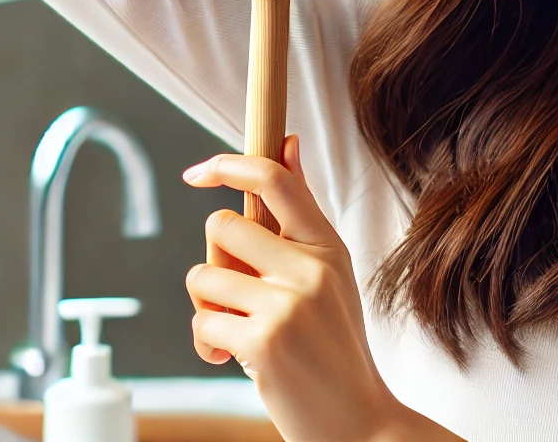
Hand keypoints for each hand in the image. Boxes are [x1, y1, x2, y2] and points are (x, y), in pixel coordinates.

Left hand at [184, 137, 418, 440]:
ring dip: (206, 307)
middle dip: (214, 259)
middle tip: (235, 294)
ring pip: (203, 275)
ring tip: (237, 330)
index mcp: (327, 246)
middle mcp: (310, 268)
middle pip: (221, 226)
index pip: (275, 179)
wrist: (358, 421)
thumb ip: (303, 216)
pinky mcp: (262, 342)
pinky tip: (230, 357)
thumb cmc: (336, 348)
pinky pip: (201, 322)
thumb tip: (288, 144)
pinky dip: (205, 344)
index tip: (199, 172)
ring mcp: (287, 304)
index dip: (229, 163)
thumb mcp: (332, 274)